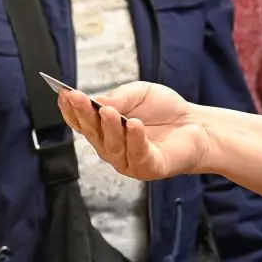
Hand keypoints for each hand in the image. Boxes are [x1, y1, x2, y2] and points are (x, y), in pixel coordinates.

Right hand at [57, 82, 208, 180]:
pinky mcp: (148, 168)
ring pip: (111, 146)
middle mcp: (112, 147)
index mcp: (105, 129)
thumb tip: (98, 102)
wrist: (197, 124)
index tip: (64, 94)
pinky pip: (137, 155)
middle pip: (92, 134)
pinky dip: (135, 140)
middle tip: (78, 98)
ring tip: (109, 111)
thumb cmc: (164, 109)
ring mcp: (128, 160)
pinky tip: (134, 125)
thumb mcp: (139, 93)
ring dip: (110, 127)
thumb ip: (120, 98)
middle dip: (84, 115)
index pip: (81, 122)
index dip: (71, 110)